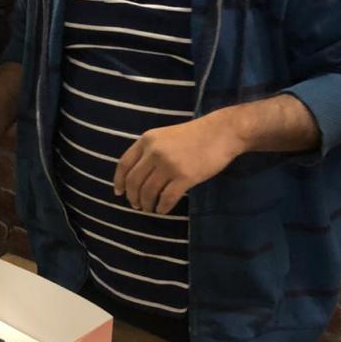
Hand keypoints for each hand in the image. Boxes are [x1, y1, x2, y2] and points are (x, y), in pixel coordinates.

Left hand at [113, 110, 244, 214]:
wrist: (221, 132)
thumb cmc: (194, 134)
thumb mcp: (165, 135)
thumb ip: (149, 151)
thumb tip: (136, 176)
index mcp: (147, 140)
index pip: (124, 164)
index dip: (119, 181)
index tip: (119, 193)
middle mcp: (154, 152)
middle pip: (134, 181)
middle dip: (132, 197)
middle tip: (136, 205)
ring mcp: (169, 165)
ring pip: (148, 192)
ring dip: (146, 204)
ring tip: (149, 208)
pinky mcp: (185, 177)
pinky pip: (167, 198)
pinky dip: (162, 207)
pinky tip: (163, 209)